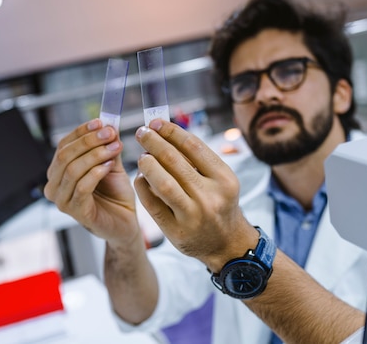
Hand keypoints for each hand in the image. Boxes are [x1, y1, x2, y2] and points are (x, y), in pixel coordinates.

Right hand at [44, 119, 138, 245]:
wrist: (126, 222)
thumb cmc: (115, 195)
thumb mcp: (110, 164)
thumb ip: (106, 146)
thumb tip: (108, 124)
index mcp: (58, 172)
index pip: (63, 145)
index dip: (81, 132)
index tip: (101, 122)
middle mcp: (54, 186)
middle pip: (65, 155)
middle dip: (89, 141)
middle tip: (110, 133)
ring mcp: (63, 201)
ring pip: (73, 169)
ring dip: (96, 155)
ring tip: (114, 148)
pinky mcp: (76, 212)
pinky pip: (82, 187)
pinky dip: (96, 173)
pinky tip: (108, 166)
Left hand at [134, 119, 253, 268]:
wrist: (226, 243)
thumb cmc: (219, 203)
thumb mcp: (219, 180)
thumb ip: (196, 159)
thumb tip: (164, 131)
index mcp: (224, 179)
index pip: (193, 147)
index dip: (171, 131)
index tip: (156, 122)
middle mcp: (210, 197)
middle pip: (175, 162)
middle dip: (154, 142)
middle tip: (141, 133)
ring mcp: (193, 216)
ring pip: (163, 183)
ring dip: (148, 164)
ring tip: (142, 156)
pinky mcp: (176, 232)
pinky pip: (153, 205)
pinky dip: (143, 187)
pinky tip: (140, 178)